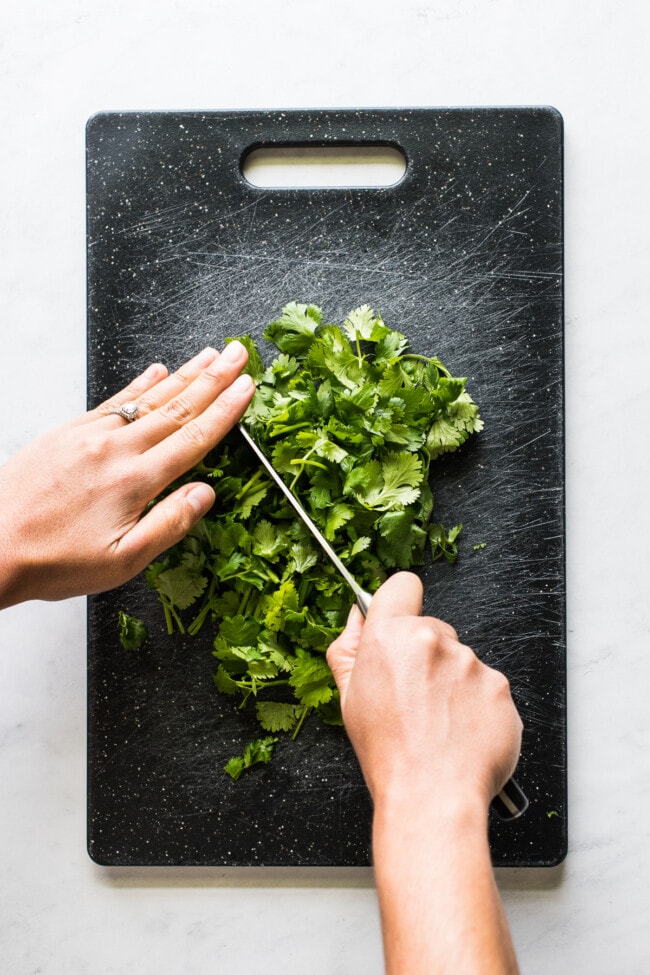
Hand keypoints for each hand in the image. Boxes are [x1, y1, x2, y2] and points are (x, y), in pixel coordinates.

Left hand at [0, 342, 254, 607]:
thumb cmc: (52, 560)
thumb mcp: (122, 561)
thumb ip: (169, 524)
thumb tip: (206, 494)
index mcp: (134, 481)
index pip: (193, 438)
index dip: (225, 410)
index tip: (247, 387)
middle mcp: (115, 449)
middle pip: (176, 407)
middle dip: (213, 378)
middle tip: (238, 352)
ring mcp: (89, 436)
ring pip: (148, 398)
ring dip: (183, 374)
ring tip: (209, 355)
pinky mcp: (66, 432)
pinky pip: (113, 401)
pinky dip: (139, 384)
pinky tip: (155, 371)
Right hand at [327, 572, 522, 973]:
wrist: (433, 798)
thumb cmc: (388, 755)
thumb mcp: (348, 700)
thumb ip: (349, 649)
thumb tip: (357, 617)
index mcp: (391, 636)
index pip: (402, 586)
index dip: (400, 603)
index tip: (399, 625)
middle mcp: (433, 641)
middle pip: (433, 629)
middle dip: (425, 656)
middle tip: (415, 700)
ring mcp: (472, 663)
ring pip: (461, 661)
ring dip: (453, 684)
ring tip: (439, 725)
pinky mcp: (501, 687)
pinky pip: (487, 686)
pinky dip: (478, 705)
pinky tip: (462, 733)